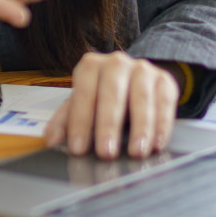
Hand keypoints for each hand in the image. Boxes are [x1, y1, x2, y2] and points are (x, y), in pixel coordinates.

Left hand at [43, 51, 180, 159]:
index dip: (80, 121)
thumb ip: (65, 120)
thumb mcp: (82, 103)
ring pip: (141, 98)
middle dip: (108, 126)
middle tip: (106, 153)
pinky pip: (165, 103)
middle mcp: (117, 63)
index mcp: (91, 66)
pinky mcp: (165, 81)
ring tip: (136, 152)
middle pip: (112, 94)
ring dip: (140, 128)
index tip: (78, 148)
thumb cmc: (102, 94)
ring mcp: (143, 69)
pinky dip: (161, 126)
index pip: (83, 93)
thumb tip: (50, 140)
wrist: (135, 79)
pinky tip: (156, 144)